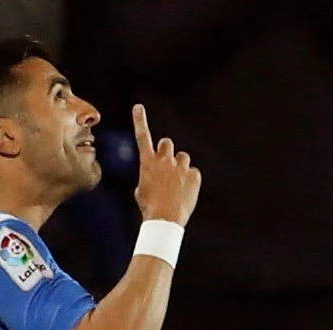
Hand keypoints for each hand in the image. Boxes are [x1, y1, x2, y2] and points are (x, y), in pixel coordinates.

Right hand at [132, 103, 200, 225]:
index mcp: (147, 162)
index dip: (140, 120)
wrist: (165, 219)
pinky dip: (190, 180)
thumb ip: (149, 174)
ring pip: (183, 157)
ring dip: (180, 165)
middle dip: (167, 151)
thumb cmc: (150, 206)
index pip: (142, 136)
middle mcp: (164, 160)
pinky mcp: (194, 175)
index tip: (138, 107)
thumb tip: (155, 174)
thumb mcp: (142, 188)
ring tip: (177, 183)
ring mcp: (180, 167)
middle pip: (167, 142)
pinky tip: (185, 192)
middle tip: (168, 165)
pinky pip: (193, 172)